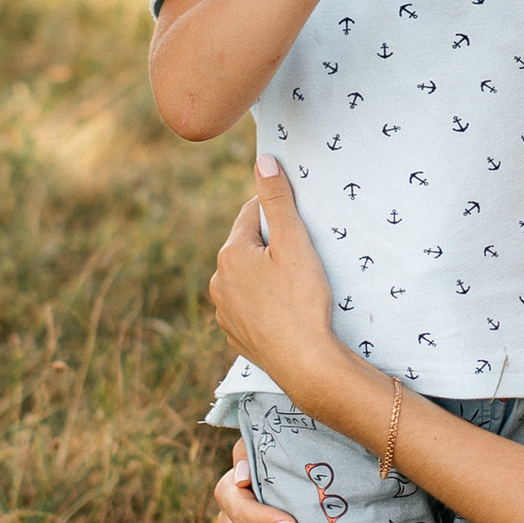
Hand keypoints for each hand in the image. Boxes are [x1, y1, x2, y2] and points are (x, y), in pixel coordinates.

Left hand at [209, 159, 338, 387]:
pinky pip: (249, 308)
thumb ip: (277, 200)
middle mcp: (219, 281)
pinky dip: (264, 305)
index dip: (275, 214)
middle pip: (247, 248)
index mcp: (230, 254)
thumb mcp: (294, 243)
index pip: (250, 215)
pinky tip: (285, 311)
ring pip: (246, 280)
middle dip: (269, 247)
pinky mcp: (235, 336)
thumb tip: (263, 160)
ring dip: (264, 277)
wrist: (304, 362)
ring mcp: (224, 312)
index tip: (297, 223)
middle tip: (301, 258)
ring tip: (295, 287)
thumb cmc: (302, 300)